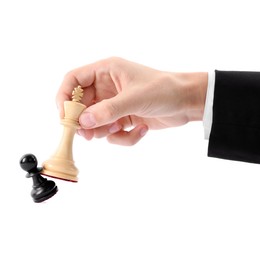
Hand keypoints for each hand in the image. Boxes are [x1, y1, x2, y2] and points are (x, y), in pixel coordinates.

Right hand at [56, 57, 206, 144]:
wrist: (187, 102)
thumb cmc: (164, 90)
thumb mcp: (134, 98)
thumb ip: (107, 110)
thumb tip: (82, 123)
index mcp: (106, 72)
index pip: (73, 80)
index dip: (64, 97)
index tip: (64, 116)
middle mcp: (107, 87)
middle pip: (81, 105)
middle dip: (84, 122)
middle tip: (87, 135)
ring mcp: (115, 104)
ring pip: (96, 122)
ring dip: (105, 131)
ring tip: (118, 129)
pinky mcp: (124, 118)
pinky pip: (113, 132)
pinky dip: (124, 137)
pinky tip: (141, 130)